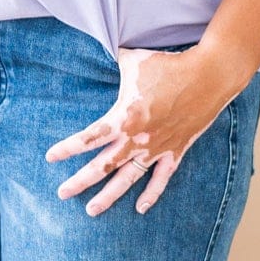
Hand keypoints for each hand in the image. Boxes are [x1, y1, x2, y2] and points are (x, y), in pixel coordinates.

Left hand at [44, 45, 237, 216]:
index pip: (89, 137)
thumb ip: (114, 62)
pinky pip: (161, 178)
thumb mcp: (133, 60)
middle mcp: (138, 139)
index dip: (68, 148)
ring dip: (109, 196)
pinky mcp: (176, 151)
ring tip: (91, 211)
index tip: (50, 157)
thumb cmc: (169, 66)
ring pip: (128, 179)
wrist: (209, 76)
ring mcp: (157, 148)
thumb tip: (100, 50)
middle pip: (103, 166)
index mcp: (124, 117)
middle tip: (62, 193)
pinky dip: (152, 194)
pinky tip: (140, 208)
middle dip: (80, 181)